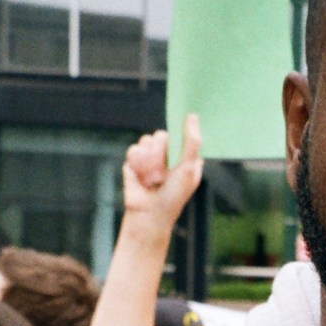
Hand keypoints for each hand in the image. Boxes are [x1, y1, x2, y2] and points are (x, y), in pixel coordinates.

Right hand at [123, 118, 202, 238]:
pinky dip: (138, 164)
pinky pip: (134, 149)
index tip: (184, 112)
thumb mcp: (189, 167)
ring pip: (146, 140)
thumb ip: (192, 141)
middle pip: (162, 134)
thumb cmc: (174, 194)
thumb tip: (191, 115)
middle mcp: (168, 155)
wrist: (149, 213)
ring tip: (152, 179)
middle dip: (161, 152)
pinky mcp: (134, 162)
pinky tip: (141, 178)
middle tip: (163, 173)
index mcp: (184, 156)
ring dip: (149, 161)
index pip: (182, 131)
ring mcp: (150, 158)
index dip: (182, 123)